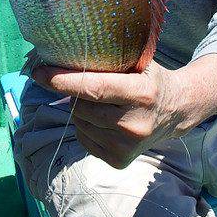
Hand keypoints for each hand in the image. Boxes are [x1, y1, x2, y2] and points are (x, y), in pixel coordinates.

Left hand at [33, 59, 184, 168]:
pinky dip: (86, 126)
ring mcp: (126, 146)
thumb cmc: (150, 79)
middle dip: (74, 93)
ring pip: (80, 123)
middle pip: (81, 107)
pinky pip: (84, 139)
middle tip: (85, 83)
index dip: (63, 81)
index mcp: (141, 93)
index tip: (40, 73)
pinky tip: (104, 119)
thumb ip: (110, 59)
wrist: (176, 111)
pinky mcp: (119, 161)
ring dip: (81, 110)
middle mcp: (134, 124)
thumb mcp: (139, 62)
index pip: (94, 88)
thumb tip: (62, 55)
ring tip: (103, 103)